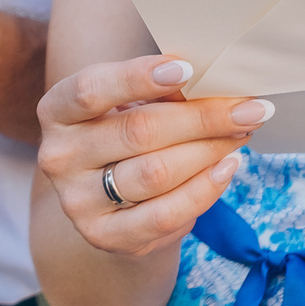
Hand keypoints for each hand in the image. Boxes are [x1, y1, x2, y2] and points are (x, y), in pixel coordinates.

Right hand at [36, 57, 274, 256]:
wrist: (108, 203)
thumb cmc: (125, 136)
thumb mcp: (129, 106)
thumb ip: (159, 93)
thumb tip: (213, 84)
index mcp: (57, 111)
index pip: (91, 90)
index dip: (138, 78)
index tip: (188, 69)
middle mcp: (58, 156)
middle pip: (138, 131)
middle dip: (202, 118)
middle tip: (248, 108)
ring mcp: (77, 201)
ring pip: (157, 173)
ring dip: (209, 151)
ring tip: (242, 133)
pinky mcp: (104, 236)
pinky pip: (166, 213)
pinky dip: (204, 188)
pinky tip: (226, 167)